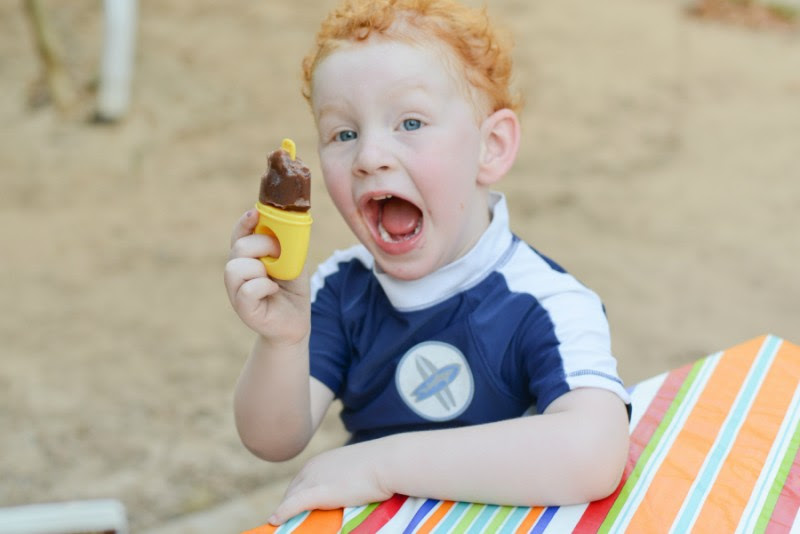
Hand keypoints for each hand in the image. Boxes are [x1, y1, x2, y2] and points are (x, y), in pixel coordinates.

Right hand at [224, 210, 309, 342]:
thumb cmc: (292, 291)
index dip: (245, 222)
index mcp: (248, 258)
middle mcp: (237, 273)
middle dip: (263, 245)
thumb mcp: (293, 262)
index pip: (239, 234)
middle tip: (279, 256)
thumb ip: (287, 244)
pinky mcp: (242, 309)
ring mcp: (236, 292)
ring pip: (236, 267)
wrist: (295, 323)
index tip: (255, 214)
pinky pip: (248, 289)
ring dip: (261, 268)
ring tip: (274, 278)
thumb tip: (286, 222)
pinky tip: (273, 290)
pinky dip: (264, 286)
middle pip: (239, 247)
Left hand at [269, 442, 393, 524]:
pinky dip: (283, 514)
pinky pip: (293, 505)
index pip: (299, 484)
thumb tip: (348, 490)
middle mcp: (312, 468)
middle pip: (292, 492)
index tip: (295, 512)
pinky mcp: (318, 492)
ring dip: (285, 514)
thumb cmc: (379, 465)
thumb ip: (344, 479)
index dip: (295, 499)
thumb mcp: (357, 470)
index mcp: (320, 462)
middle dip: (288, 507)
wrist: (387, 462)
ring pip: (290, 500)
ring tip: (282, 527)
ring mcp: (314, 479)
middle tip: (288, 523)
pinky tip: (275, 522)